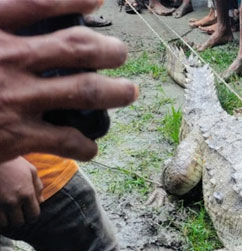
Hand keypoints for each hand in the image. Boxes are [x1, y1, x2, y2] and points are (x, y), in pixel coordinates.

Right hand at [0, 0, 137, 162]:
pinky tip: (90, 145)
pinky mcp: (16, 137)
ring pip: (86, 91)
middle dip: (109, 49)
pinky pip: (68, 140)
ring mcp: (15, 99)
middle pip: (78, 46)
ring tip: (129, 92)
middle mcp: (7, 58)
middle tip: (120, 53)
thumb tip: (27, 11)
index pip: (40, 2)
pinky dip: (86, 144)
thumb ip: (2, 18)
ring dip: (116, 92)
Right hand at [0, 157, 42, 227]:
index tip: (27, 212)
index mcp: (26, 193)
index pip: (33, 216)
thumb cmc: (10, 160)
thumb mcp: (29, 170)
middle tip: (15, 211)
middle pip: (18, 222)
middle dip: (18, 218)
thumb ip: (37, 186)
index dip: (31, 216)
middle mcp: (12, 201)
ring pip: (3, 223)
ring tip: (4, 210)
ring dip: (5, 219)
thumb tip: (41, 201)